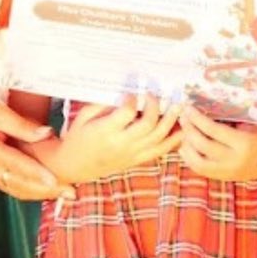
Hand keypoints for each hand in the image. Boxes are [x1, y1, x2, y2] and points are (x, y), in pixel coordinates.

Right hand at [0, 94, 61, 199]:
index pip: (16, 165)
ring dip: (41, 194)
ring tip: (65, 193)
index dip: (37, 174)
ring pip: (17, 190)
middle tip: (71, 191)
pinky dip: (31, 190)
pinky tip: (49, 189)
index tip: (57, 180)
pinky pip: (12, 187)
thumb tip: (46, 133)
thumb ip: (21, 124)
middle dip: (46, 190)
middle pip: (19, 184)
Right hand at [46, 98, 179, 184]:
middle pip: (148, 124)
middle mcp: (122, 144)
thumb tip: (124, 92)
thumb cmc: (77, 138)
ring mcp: (132, 154)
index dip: (133, 99)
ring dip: (171, 120)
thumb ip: (102, 104)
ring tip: (178, 106)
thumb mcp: (83, 117)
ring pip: (159, 138)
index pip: (128, 112)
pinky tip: (181, 129)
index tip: (133, 92)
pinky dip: (174, 140)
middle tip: (156, 95)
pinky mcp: (138, 160)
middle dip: (156, 106)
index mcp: (105, 131)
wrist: (75, 166)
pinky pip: (161, 151)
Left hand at [175, 107, 256, 182]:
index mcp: (244, 144)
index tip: (188, 107)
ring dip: (185, 146)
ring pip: (197, 162)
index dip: (197, 118)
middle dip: (188, 129)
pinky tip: (187, 146)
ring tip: (183, 131)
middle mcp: (234, 160)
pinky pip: (202, 170)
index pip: (212, 130)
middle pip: (201, 145)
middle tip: (182, 116)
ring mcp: (229, 172)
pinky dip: (190, 158)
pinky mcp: (226, 178)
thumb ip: (235, 116)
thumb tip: (208, 102)